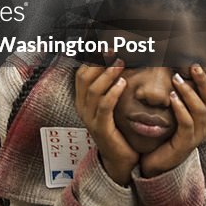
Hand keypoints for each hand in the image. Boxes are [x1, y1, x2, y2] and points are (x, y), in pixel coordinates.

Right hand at [75, 62, 137, 185]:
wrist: (121, 159)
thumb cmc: (120, 130)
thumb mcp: (112, 106)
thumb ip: (112, 88)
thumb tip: (120, 64)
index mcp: (83, 100)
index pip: (82, 73)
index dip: (93, 58)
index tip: (106, 46)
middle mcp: (82, 107)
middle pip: (85, 77)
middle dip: (99, 61)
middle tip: (114, 50)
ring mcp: (89, 117)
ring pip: (94, 89)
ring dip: (108, 74)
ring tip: (121, 63)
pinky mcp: (101, 127)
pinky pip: (104, 106)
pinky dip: (113, 92)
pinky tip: (123, 83)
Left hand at [140, 65, 205, 177]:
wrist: (156, 164)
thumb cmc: (163, 136)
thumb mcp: (174, 115)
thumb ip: (180, 98)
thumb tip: (177, 73)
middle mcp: (205, 127)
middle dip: (205, 82)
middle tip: (194, 66)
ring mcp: (196, 136)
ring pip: (201, 111)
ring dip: (189, 92)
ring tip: (177, 78)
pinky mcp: (184, 144)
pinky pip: (186, 124)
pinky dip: (180, 109)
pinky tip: (172, 98)